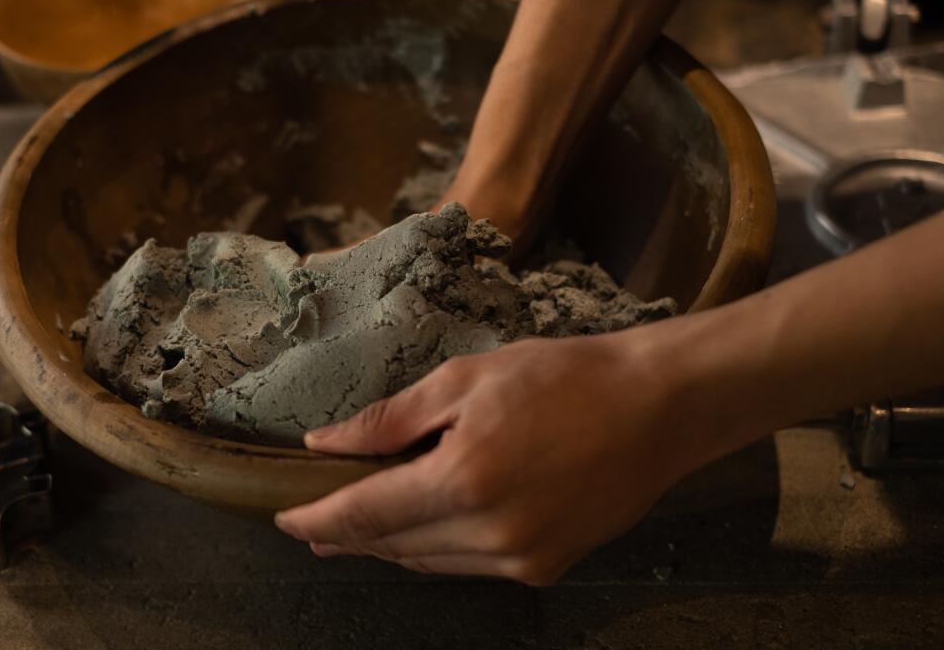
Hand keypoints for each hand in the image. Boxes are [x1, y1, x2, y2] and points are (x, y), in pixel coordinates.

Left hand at [274, 331, 699, 584]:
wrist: (659, 406)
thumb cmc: (565, 376)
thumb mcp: (466, 379)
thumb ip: (389, 419)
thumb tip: (326, 444)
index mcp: (463, 482)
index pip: (364, 515)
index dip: (316, 520)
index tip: (283, 519)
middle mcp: (490, 534)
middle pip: (392, 546)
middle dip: (346, 535)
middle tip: (312, 521)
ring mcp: (522, 558)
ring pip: (429, 561)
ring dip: (390, 543)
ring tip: (359, 524)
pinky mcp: (546, 567)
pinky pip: (469, 564)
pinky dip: (438, 547)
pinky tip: (425, 523)